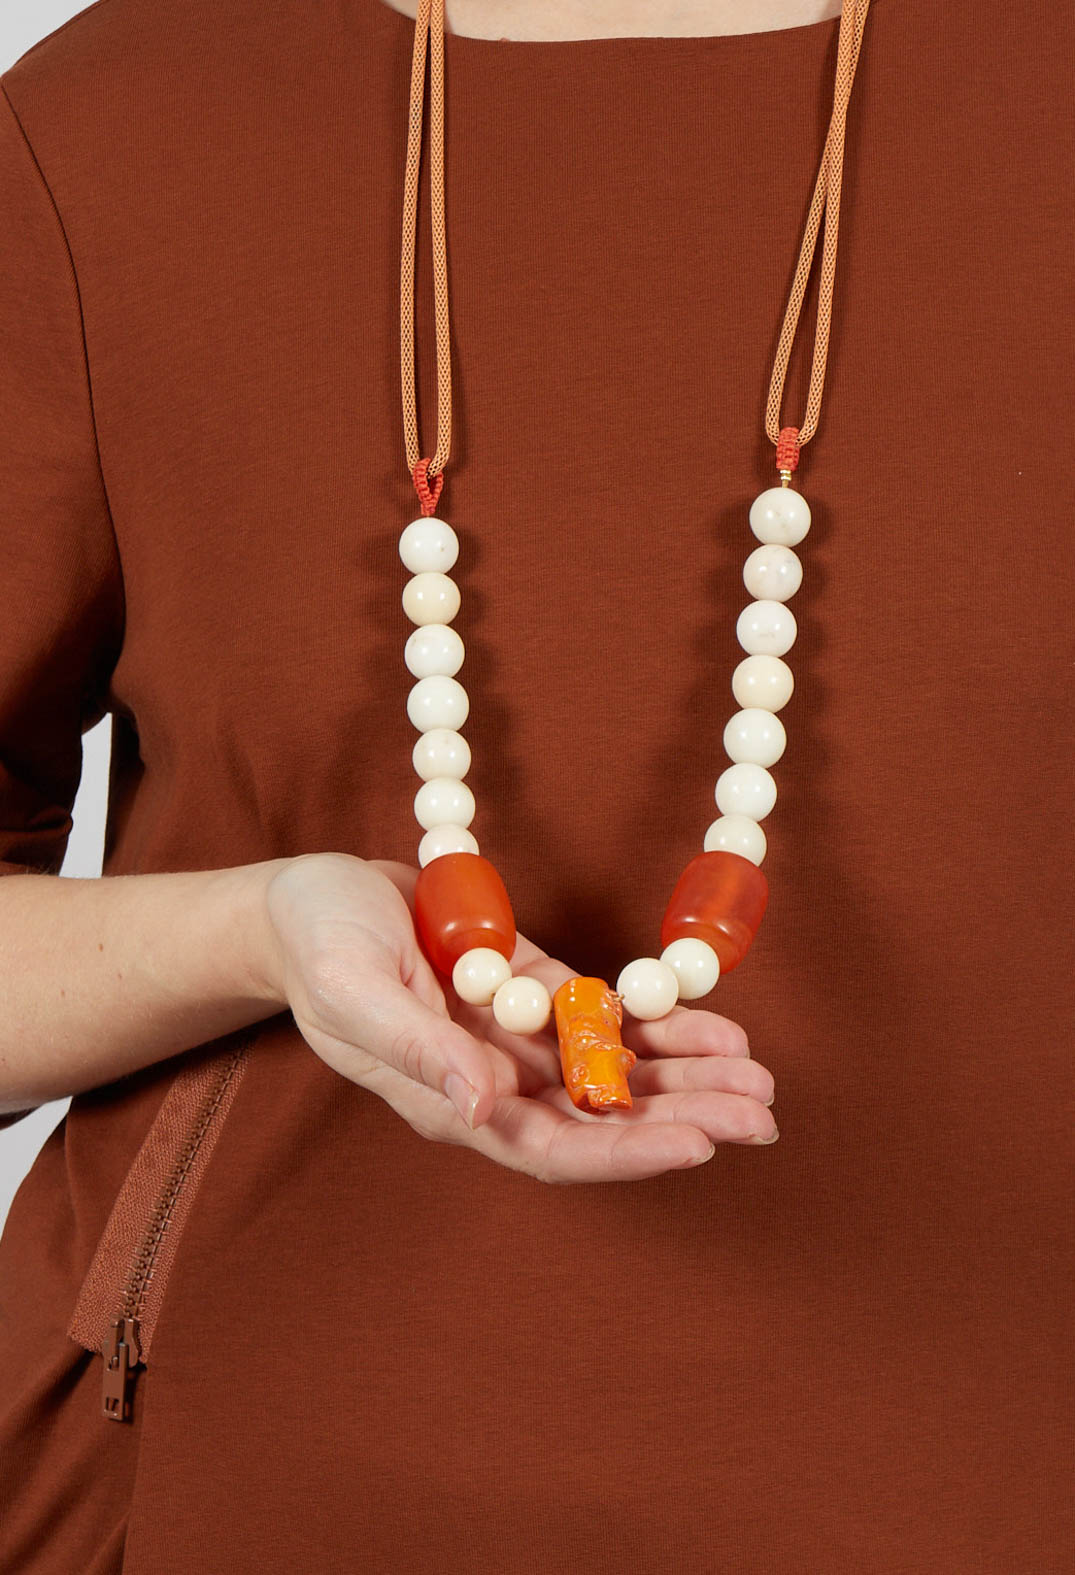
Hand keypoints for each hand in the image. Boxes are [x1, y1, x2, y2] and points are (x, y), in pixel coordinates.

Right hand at [259, 852, 777, 1183]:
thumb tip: (483, 1108)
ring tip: (758, 1077)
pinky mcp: (530, 987)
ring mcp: (516, 1035)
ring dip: (686, 1076)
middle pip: (601, 1118)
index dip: (624, 1151)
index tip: (696, 1146)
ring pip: (615, 1071)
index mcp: (450, 1100)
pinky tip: (712, 1024)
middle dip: (681, 1118)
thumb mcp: (354, 990)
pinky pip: (605, 1014)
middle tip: (761, 1116)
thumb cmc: (316, 945)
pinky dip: (658, 1020)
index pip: (551, 1147)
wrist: (306, 897)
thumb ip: (417, 1050)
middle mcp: (494, 1080)